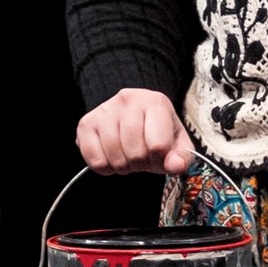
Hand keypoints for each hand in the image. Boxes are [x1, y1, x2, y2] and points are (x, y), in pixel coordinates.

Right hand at [75, 89, 193, 174]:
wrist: (130, 113)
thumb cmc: (155, 130)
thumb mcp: (176, 141)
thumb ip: (181, 157)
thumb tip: (175, 166)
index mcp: (155, 102)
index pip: (158, 145)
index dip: (160, 160)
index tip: (158, 156)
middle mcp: (128, 100)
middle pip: (135, 153)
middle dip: (140, 164)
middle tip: (141, 158)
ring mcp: (104, 110)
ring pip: (114, 157)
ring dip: (123, 166)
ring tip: (127, 156)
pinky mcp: (86, 123)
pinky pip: (94, 160)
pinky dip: (104, 167)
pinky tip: (111, 156)